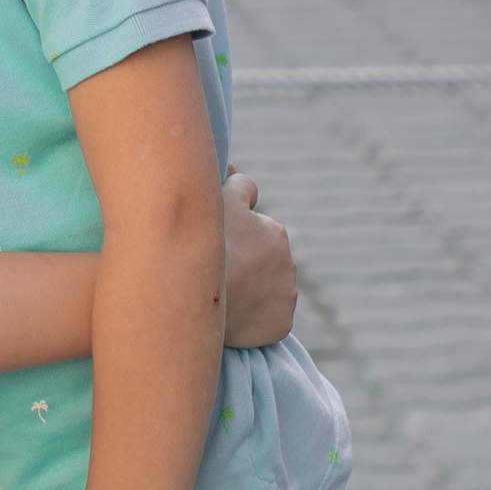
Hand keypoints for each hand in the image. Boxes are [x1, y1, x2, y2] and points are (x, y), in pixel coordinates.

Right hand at [221, 172, 295, 349]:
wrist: (203, 301)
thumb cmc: (209, 245)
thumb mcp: (218, 202)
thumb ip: (231, 180)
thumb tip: (234, 165)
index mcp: (274, 232)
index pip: (257, 228)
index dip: (236, 233)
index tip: (221, 241)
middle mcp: (287, 261)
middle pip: (264, 260)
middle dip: (247, 262)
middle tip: (220, 271)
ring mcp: (286, 294)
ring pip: (268, 289)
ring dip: (253, 290)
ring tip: (226, 296)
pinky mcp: (283, 323)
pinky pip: (270, 318)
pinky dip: (256, 319)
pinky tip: (235, 317)